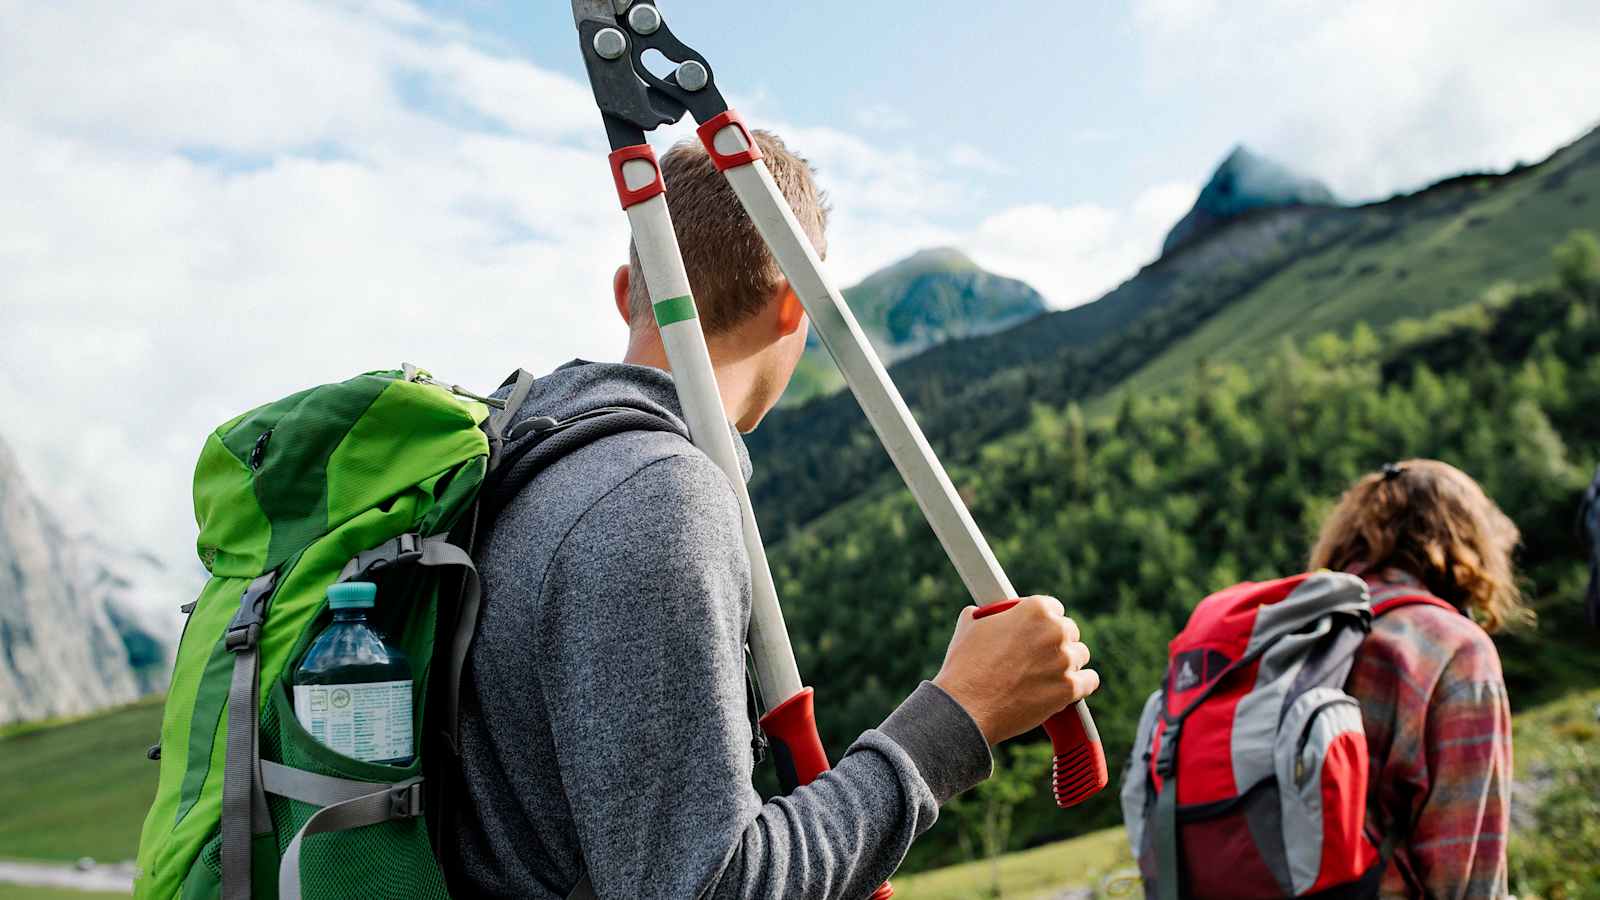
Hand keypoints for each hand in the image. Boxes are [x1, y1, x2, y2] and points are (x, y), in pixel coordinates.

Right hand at [932, 596, 1098, 745]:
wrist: (967, 707)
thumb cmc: (965, 667)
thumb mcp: (970, 626)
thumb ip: (987, 615)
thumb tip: (982, 613)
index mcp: (1034, 609)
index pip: (1053, 607)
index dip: (1043, 621)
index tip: (1036, 631)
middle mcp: (1055, 631)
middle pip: (1069, 631)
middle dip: (1056, 642)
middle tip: (1039, 655)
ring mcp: (1064, 661)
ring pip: (1080, 656)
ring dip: (1067, 664)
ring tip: (1046, 675)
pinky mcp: (1069, 689)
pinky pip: (1090, 681)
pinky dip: (1081, 685)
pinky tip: (1068, 687)